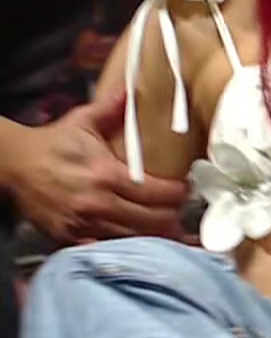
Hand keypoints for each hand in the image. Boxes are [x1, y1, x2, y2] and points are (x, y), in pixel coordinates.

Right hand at [8, 98, 189, 244]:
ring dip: (154, 236)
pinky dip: (125, 248)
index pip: (156, 193)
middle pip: (151, 221)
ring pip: (133, 239)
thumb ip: (112, 108)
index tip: (186, 190)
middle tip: (182, 213)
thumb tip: (133, 89)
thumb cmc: (53, 143)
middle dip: (172, 218)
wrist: (13, 165)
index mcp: (106, 175)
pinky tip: (139, 245)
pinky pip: (107, 248)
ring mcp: (83, 224)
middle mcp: (97, 203)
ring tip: (170, 231)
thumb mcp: (83, 121)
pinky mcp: (69, 238)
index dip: (178, 194)